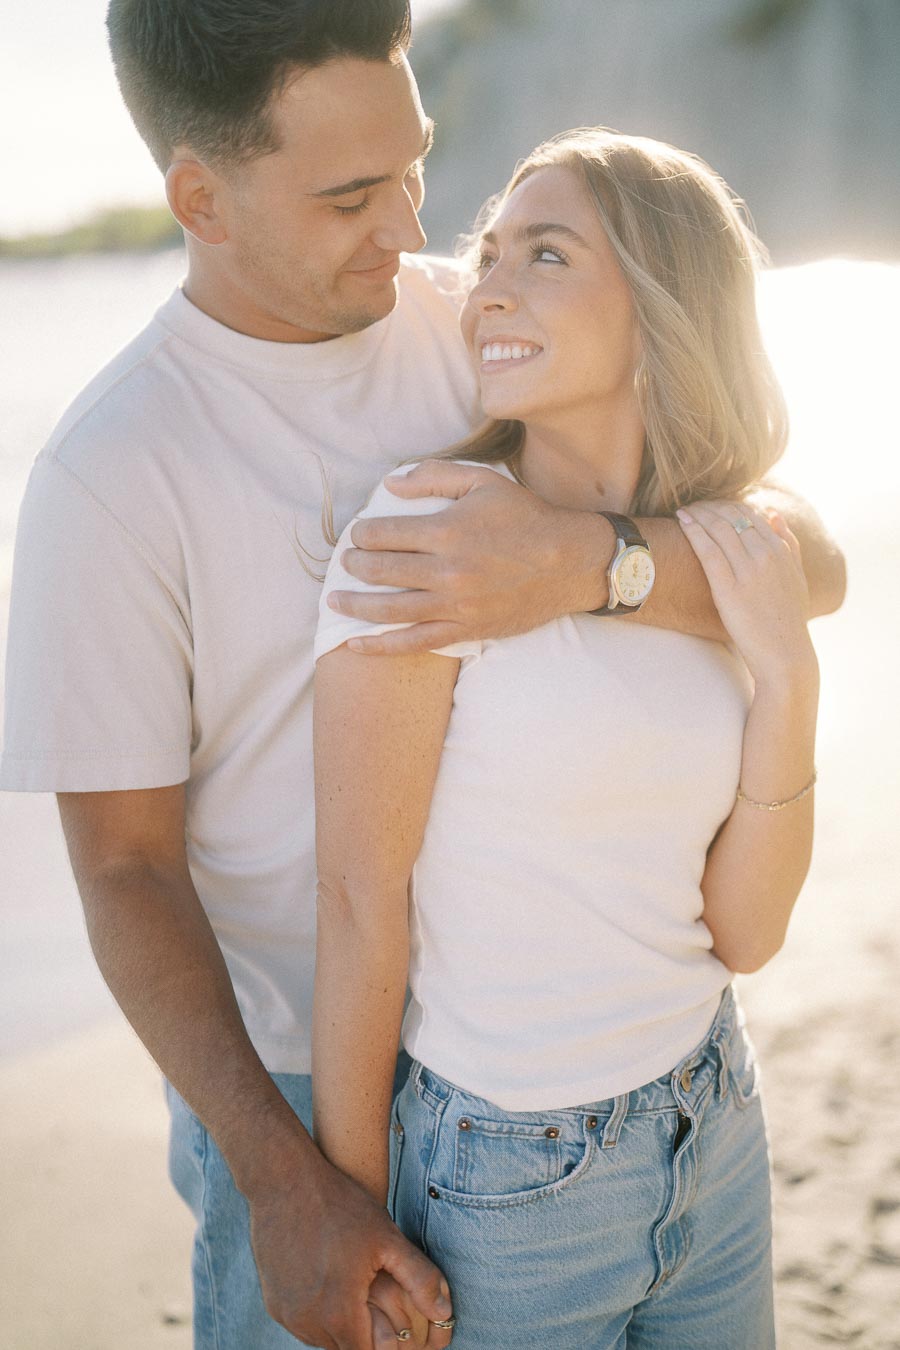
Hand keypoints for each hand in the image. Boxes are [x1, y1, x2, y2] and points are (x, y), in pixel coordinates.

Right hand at [247, 1151, 452, 1348]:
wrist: (285, 1180)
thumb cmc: (341, 1205)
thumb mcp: (387, 1237)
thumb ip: (420, 1279)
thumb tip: (445, 1312)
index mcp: (339, 1313)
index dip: (386, 1345)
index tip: (395, 1326)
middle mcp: (309, 1322)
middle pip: (346, 1349)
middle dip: (364, 1335)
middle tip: (376, 1304)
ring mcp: (287, 1314)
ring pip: (323, 1340)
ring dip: (340, 1326)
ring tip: (354, 1289)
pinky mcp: (274, 1303)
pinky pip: (303, 1325)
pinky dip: (319, 1314)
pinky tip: (331, 1282)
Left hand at [328, 460, 612, 654]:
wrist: (570, 563)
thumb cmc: (526, 518)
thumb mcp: (482, 482)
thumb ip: (433, 476)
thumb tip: (390, 484)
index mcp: (447, 531)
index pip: (383, 534)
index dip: (362, 533)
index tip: (359, 533)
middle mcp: (446, 571)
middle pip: (380, 571)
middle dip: (354, 565)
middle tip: (346, 561)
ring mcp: (455, 605)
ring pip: (389, 609)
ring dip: (355, 604)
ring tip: (336, 598)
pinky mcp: (465, 630)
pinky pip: (413, 642)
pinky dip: (380, 645)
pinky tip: (355, 643)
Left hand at [676, 500, 815, 683]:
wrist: (785, 654)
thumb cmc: (788, 618)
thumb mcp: (797, 577)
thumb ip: (790, 544)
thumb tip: (774, 514)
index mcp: (781, 551)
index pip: (751, 515)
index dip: (728, 505)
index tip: (711, 505)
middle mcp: (766, 555)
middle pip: (732, 517)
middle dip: (710, 506)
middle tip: (693, 504)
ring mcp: (748, 571)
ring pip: (718, 529)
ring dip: (698, 514)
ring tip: (683, 510)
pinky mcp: (729, 588)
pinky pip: (708, 551)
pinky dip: (693, 531)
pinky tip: (682, 521)